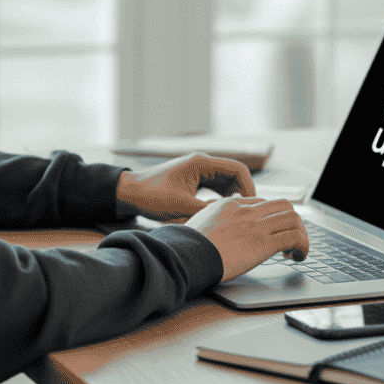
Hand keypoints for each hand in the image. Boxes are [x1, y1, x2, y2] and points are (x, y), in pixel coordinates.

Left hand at [115, 152, 254, 221]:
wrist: (129, 193)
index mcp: (201, 163)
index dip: (250, 187)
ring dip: (233, 198)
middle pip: (235, 176)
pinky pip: (216, 188)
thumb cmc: (151, 197)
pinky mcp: (193, 180)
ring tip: (237, 217)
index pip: (238, 170)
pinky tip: (221, 215)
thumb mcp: (181, 207)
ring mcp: (198, 171)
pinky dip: (222, 199)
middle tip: (247, 215)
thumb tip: (230, 220)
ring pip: (226, 183)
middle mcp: (202, 164)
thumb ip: (207, 211)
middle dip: (243, 194)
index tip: (254, 206)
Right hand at [184, 197, 308, 281]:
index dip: (272, 217)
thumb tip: (217, 221)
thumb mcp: (197, 223)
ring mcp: (255, 225)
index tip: (273, 231)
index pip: (261, 203)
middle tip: (291, 238)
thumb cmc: (186, 245)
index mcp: (229, 204)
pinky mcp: (263, 243)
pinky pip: (294, 238)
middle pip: (282, 205)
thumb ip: (212, 218)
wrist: (186, 254)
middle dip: (292, 221)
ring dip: (301, 234)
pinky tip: (299, 257)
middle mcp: (245, 210)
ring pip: (293, 219)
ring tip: (298, 250)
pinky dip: (302, 246)